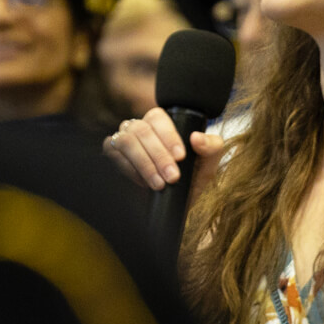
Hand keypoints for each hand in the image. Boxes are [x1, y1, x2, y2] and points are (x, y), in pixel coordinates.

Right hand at [103, 107, 224, 194]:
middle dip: (159, 155)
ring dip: (144, 164)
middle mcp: (140, 128)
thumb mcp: (208, 165)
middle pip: (141, 130)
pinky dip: (129, 169)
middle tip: (172, 177)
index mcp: (161, 123)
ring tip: (159, 184)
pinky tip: (143, 183)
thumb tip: (197, 138)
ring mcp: (123, 140)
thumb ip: (211, 147)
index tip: (181, 157)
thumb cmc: (190, 179)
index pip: (158, 117)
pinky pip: (113, 154)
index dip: (168, 136)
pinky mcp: (112, 156)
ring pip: (125, 141)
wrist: (174, 206)